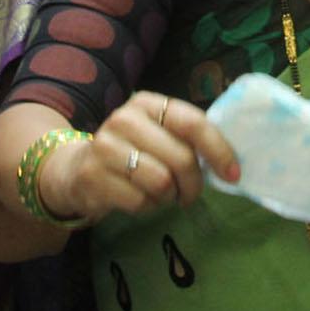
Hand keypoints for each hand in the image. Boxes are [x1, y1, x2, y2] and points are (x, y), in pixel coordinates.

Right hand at [38, 91, 239, 220]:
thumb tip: (230, 163)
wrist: (76, 169)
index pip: (193, 123)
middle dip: (193, 184)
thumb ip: (187, 139)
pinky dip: (147, 207)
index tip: (233, 174)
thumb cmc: (131, 152)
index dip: (218, 150)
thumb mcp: (157, 134)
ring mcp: (105, 146)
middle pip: (181, 158)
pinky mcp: (92, 176)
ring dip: (168, 196)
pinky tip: (137, 198)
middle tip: (189, 194)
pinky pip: (139, 202)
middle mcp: (124, 119)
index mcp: (148, 103)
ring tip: (160, 193)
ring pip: (161, 182)